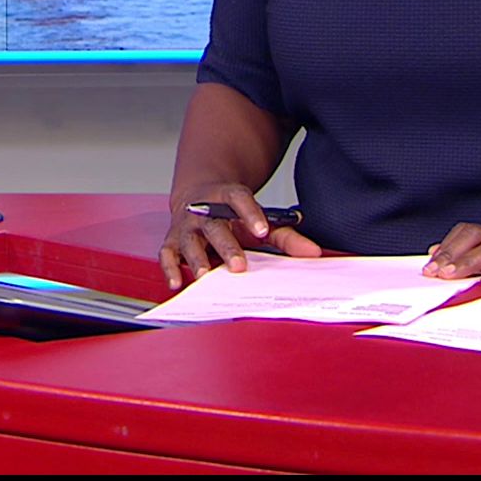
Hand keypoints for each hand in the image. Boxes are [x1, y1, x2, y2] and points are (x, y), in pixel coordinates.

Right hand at [158, 185, 321, 289]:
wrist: (199, 198)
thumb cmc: (232, 215)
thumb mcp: (258, 220)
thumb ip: (285, 236)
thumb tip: (313, 253)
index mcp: (226, 198)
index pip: (238, 199)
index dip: (251, 213)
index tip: (262, 230)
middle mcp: (203, 211)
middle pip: (213, 226)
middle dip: (226, 246)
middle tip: (238, 265)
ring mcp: (185, 226)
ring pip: (189, 241)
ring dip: (196, 259)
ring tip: (205, 276)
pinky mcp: (172, 241)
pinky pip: (167, 254)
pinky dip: (170, 268)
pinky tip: (177, 282)